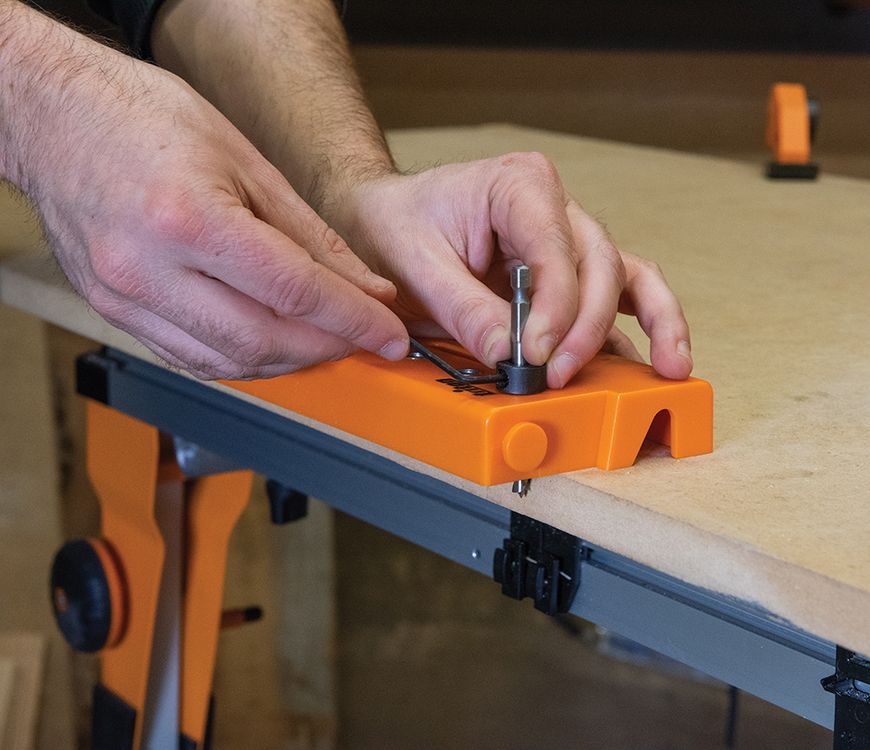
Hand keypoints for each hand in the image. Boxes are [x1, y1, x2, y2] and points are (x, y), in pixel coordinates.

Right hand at [8, 24, 406, 378]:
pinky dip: (243, 361)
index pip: (295, 292)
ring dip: (288, 361)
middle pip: (263, 340)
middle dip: (328, 348)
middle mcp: (149, 269)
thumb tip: (364, 287)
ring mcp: (124, 298)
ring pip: (228, 363)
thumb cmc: (144, 119)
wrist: (55, 116)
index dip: (354, 321)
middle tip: (363, 339)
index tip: (389, 335)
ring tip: (323, 342)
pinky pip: (192, 360)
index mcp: (188, 218)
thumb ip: (312, 236)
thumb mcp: (246, 162)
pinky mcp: (114, 313)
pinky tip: (271, 345)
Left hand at [328, 152, 692, 388]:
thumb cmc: (398, 224)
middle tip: (560, 373)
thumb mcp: (416, 263)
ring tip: (671, 366)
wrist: (384, 218)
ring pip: (624, 277)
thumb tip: (509, 354)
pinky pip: (615, 295)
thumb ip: (463, 308)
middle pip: (598, 266)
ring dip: (652, 322)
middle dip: (585, 327)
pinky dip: (636, 328)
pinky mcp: (565, 270)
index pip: (557, 248)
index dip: (557, 307)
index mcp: (520, 186)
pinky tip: (651, 362)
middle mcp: (554, 207)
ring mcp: (565, 239)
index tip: (539, 353)